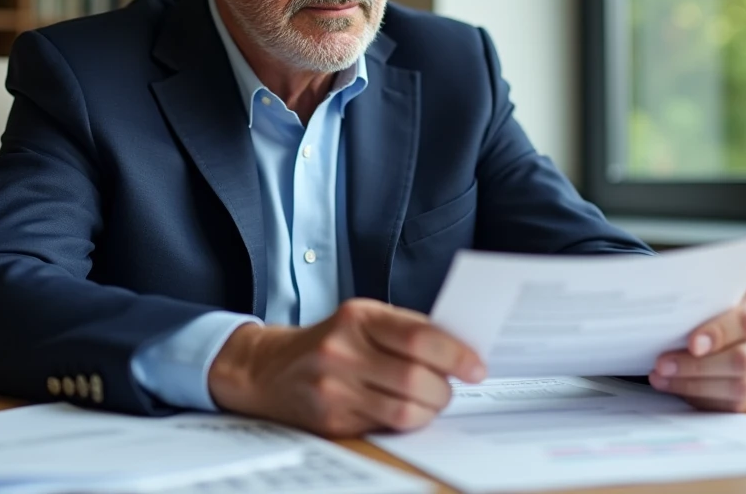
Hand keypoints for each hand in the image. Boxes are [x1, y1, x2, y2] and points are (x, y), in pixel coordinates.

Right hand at [207, 298, 485, 437]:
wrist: (269, 368)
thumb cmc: (330, 340)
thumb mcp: (362, 318)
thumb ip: (406, 327)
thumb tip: (460, 347)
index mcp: (357, 318)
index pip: (418, 337)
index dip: (455, 354)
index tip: (477, 367)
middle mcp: (342, 351)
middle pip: (415, 379)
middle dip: (444, 389)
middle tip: (449, 387)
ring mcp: (334, 389)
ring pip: (404, 410)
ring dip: (428, 409)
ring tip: (428, 400)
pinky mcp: (332, 421)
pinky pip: (385, 427)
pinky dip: (404, 421)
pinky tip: (402, 409)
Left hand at [649, 282, 745, 411]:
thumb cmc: (723, 302)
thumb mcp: (718, 292)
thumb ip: (703, 305)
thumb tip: (669, 322)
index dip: (718, 334)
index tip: (691, 344)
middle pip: (742, 359)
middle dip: (696, 366)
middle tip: (663, 365)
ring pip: (740, 387)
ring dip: (696, 386)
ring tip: (663, 379)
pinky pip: (739, 405)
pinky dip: (705, 399)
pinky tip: (681, 389)